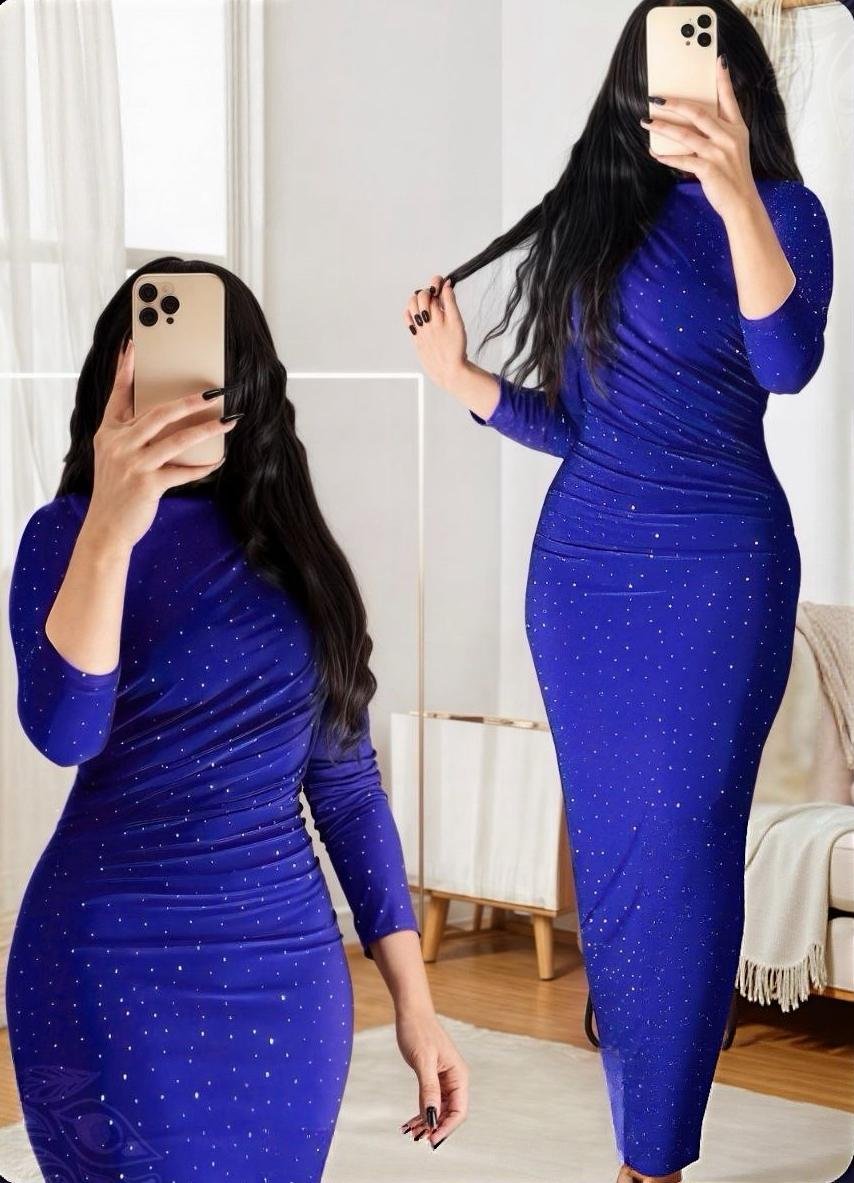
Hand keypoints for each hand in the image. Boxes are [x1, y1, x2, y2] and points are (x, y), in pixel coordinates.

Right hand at [86, 338, 239, 551]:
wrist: (106, 528)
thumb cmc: (115, 491)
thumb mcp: (114, 457)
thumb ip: (132, 436)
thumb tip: (167, 419)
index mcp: (108, 433)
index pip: (118, 394)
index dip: (126, 369)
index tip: (133, 346)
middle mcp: (119, 444)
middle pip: (158, 413)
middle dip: (189, 401)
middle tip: (214, 392)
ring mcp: (133, 463)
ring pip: (176, 439)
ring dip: (207, 430)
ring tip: (228, 421)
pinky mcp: (147, 484)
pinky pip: (183, 471)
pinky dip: (203, 466)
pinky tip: (218, 460)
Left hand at [396, 1007, 468, 1149]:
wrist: (411, 1012)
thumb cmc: (418, 1031)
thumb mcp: (422, 1061)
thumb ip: (429, 1089)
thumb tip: (431, 1117)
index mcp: (459, 1075)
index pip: (459, 1111)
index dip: (446, 1128)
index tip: (429, 1139)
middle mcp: (456, 1079)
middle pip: (450, 1113)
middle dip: (435, 1127)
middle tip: (415, 1137)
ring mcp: (445, 1078)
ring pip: (440, 1109)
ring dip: (427, 1122)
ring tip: (410, 1132)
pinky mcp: (435, 1077)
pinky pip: (432, 1100)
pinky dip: (423, 1111)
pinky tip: (411, 1120)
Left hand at [403, 274, 469, 391]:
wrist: (449, 370)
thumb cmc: (456, 348)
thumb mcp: (459, 324)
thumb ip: (452, 303)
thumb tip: (447, 286)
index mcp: (445, 318)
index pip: (439, 292)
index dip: (438, 282)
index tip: (442, 280)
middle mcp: (432, 323)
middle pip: (425, 296)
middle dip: (429, 289)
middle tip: (434, 291)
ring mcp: (422, 330)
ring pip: (414, 304)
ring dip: (418, 297)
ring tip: (425, 301)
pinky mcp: (415, 338)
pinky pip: (407, 318)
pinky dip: (410, 310)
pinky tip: (415, 311)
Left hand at [642, 54, 760, 221]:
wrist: (743, 202)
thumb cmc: (734, 175)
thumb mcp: (734, 148)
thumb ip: (720, 133)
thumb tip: (695, 123)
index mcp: (737, 128)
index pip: (729, 98)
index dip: (723, 79)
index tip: (718, 60)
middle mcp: (728, 136)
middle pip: (698, 113)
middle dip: (676, 103)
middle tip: (657, 98)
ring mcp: (718, 152)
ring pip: (685, 134)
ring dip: (663, 127)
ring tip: (647, 121)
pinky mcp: (708, 169)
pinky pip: (682, 160)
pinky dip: (667, 157)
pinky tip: (655, 153)